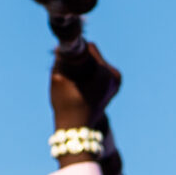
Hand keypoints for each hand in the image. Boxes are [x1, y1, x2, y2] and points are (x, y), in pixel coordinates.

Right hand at [50, 41, 120, 155]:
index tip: (64, 54)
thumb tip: (62, 45)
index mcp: (106, 73)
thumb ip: (61, 58)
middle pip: (94, 55)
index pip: (90, 48)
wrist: (77, 128)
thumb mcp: (59, 78)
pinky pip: (99, 71)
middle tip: (67, 68)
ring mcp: (116, 82)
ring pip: (96, 63)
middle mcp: (115, 76)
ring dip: (84, 65)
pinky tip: (80, 83)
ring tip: (73, 80)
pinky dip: (89, 72)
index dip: (75, 49)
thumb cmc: (66, 105)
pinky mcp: (113, 87)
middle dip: (80, 58)